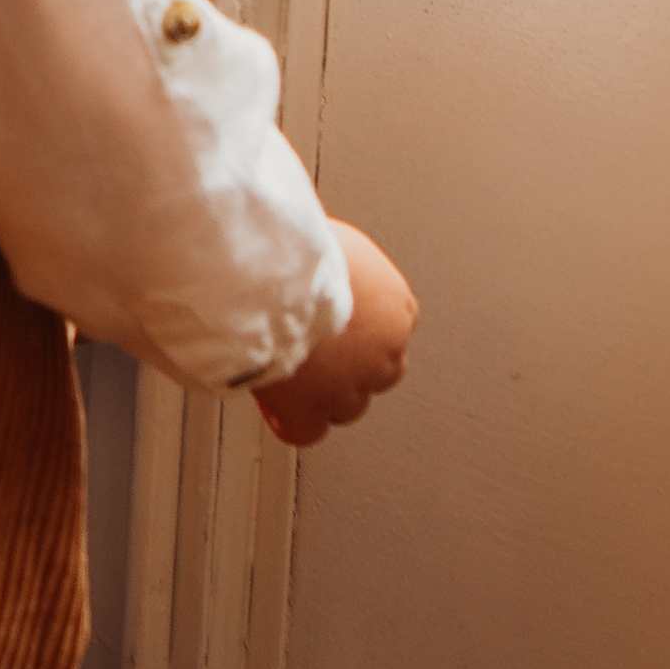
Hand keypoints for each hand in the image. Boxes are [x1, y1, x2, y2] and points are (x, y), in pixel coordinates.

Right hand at [249, 222, 416, 447]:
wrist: (273, 277)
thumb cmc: (298, 246)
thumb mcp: (332, 239)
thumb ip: (336, 260)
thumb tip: (316, 238)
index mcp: (396, 305)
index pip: (389, 329)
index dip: (356, 330)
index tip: (332, 325)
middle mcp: (385, 350)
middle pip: (376, 372)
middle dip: (348, 367)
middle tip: (314, 353)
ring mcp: (353, 386)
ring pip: (346, 405)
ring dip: (323, 393)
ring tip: (291, 376)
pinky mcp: (314, 412)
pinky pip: (306, 430)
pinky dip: (292, 421)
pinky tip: (276, 408)